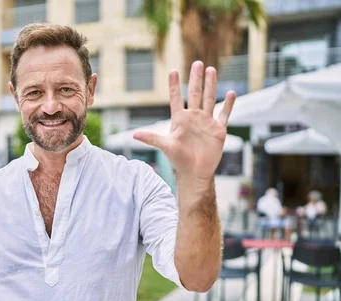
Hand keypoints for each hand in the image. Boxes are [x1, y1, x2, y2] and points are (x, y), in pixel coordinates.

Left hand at [134, 61, 235, 182]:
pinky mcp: (218, 129)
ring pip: (209, 99)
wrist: (195, 173)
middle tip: (197, 63)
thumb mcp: (165, 146)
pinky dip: (228, 104)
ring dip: (211, 85)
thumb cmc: (178, 160)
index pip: (176, 98)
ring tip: (211, 70)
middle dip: (196, 79)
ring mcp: (206, 122)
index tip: (173, 70)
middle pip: (195, 94)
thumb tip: (134, 135)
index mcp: (180, 119)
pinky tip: (230, 93)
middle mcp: (193, 118)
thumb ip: (152, 139)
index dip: (174, 85)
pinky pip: (224, 114)